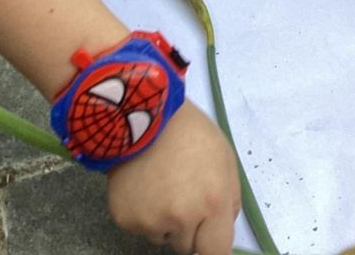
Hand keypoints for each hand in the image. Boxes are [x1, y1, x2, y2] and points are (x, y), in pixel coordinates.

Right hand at [105, 102, 238, 253]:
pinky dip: (143, 213)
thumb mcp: (225, 159)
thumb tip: (222, 230)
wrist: (142, 113)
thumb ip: (229, 200)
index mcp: (213, 203)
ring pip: (163, 237)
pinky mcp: (125, 220)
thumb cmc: (191, 132)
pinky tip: (143, 185)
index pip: (216, 252)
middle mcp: (183, 219)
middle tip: (182, 196)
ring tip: (161, 184)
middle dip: (189, 229)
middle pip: (188, 247)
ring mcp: (151, 222)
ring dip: (165, 221)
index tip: (208, 243)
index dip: (212, 249)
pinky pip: (140, 227)